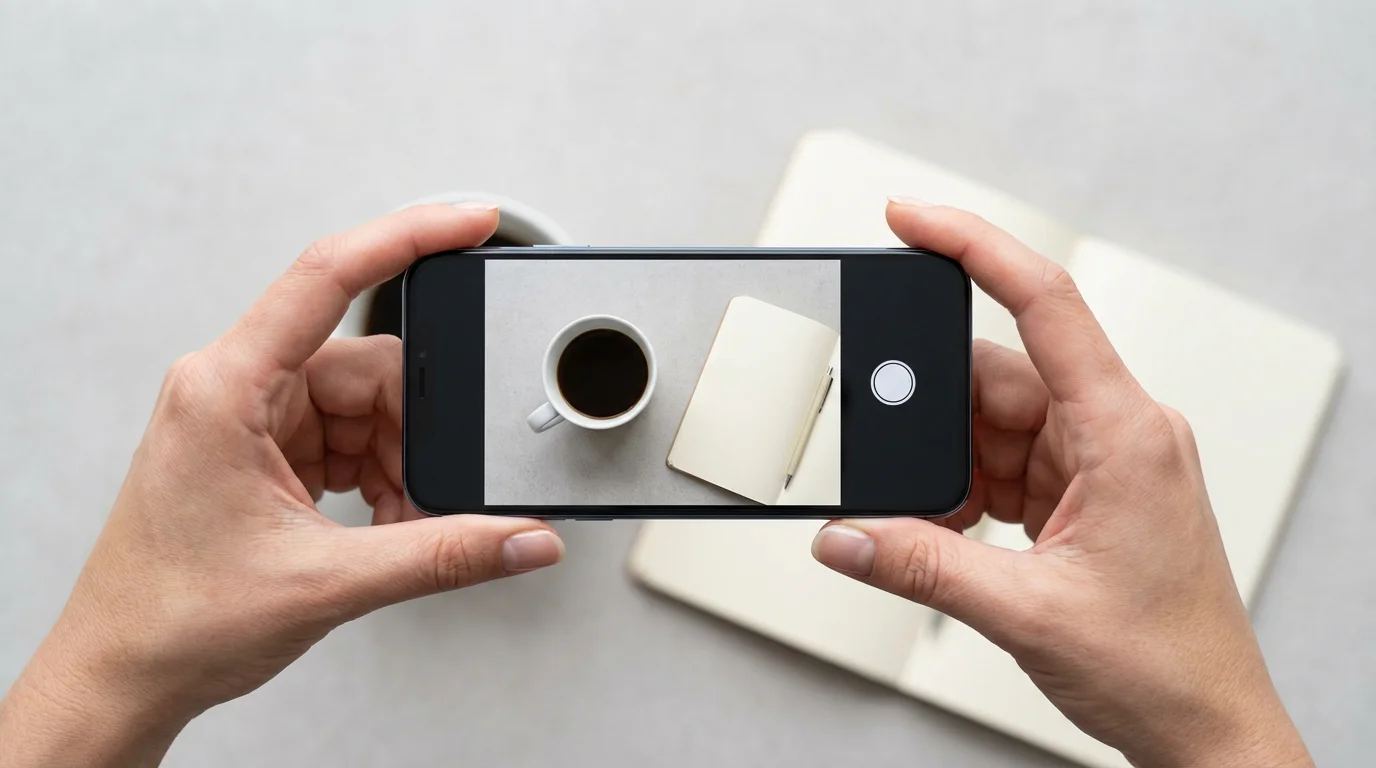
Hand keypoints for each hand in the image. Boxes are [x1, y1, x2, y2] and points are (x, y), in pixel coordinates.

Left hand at [0, 204, 564, 767]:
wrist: (123, 673)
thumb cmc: (172, 619)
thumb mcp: (326, 583)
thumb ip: (442, 556)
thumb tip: (520, 537)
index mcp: (227, 388)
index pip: (328, 276)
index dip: (409, 236)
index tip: (471, 220)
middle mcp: (234, 388)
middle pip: (366, 365)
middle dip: (415, 428)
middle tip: (433, 487)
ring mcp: (248, 419)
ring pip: (362, 405)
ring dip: (397, 460)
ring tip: (397, 521)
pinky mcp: (261, 449)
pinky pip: (345, 436)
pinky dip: (378, 474)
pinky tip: (381, 517)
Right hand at [811, 198, 1311, 767]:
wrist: (1205, 727)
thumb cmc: (1164, 665)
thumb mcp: (1024, 612)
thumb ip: (920, 565)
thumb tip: (843, 534)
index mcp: (1125, 432)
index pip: (1045, 301)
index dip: (972, 246)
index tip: (910, 219)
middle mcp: (1116, 431)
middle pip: (998, 374)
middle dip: (935, 418)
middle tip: (901, 467)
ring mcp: (1100, 460)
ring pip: (993, 421)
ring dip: (952, 467)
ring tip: (944, 526)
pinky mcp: (1083, 490)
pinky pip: (1004, 460)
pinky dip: (966, 490)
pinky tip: (959, 531)